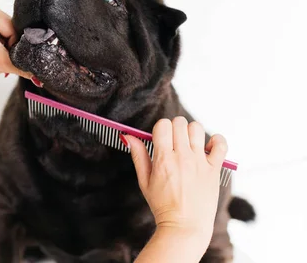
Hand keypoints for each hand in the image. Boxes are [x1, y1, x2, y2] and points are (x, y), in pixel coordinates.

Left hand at [0, 3, 31, 82]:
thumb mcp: (2, 64)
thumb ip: (23, 67)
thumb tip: (41, 73)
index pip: (14, 28)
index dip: (13, 44)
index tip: (4, 54)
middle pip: (14, 28)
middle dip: (11, 44)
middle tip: (0, 54)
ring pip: (12, 31)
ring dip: (9, 44)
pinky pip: (7, 31)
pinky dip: (5, 42)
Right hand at [122, 117, 227, 242]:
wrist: (185, 227)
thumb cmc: (163, 206)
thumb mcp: (144, 181)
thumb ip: (138, 156)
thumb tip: (128, 137)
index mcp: (163, 159)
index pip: (162, 125)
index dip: (160, 128)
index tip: (161, 138)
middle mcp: (182, 157)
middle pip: (179, 123)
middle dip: (174, 128)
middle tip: (173, 141)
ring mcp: (200, 162)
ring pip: (197, 128)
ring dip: (191, 132)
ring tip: (189, 144)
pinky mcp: (214, 169)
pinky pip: (221, 144)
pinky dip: (216, 140)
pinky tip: (207, 147)